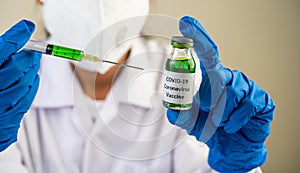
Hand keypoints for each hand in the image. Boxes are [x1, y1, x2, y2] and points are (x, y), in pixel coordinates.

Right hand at [0, 20, 40, 151]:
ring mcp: (0, 105)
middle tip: (34, 51)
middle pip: (17, 68)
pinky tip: (32, 79)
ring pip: (25, 84)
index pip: (1, 50)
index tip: (26, 27)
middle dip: (29, 57)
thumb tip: (20, 38)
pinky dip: (33, 86)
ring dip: (33, 71)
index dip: (16, 37)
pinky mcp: (8, 119)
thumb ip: (2, 53)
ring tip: (32, 64)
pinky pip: (27, 99)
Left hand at [166, 16, 274, 171]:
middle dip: (210, 97)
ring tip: (221, 122)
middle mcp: (230, 77)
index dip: (198, 36)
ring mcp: (248, 87)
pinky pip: (246, 105)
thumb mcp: (190, 122)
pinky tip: (233, 125)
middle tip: (207, 112)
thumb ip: (179, 114)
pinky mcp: (261, 99)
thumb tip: (171, 107)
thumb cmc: (212, 129)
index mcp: (213, 77)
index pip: (207, 52)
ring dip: (221, 113)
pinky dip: (235, 119)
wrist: (232, 148)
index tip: (185, 22)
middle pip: (218, 75)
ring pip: (231, 93)